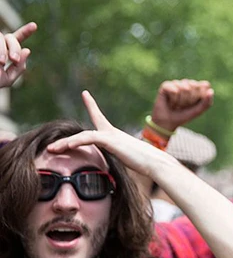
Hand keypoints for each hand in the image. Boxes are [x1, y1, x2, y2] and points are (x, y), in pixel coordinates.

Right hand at [0, 22, 37, 88]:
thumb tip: (27, 50)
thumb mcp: (7, 79)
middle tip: (14, 60)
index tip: (34, 25)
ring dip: (2, 49)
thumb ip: (19, 68)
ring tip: (1, 62)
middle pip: (11, 37)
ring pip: (0, 36)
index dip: (25, 31)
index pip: (16, 39)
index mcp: (6, 51)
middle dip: (15, 48)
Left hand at [48, 91, 175, 177]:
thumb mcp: (130, 160)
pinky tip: (66, 146)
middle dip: (72, 131)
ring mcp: (111, 135)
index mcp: (116, 137)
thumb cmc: (147, 164)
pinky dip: (76, 142)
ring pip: (82, 136)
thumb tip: (123, 163)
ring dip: (65, 143)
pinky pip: (88, 138)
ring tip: (52, 149)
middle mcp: (113, 133)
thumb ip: (122, 157)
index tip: (85, 94)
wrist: (156, 163)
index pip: (100, 119)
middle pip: (87, 129)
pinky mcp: (110, 140)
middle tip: (60, 133)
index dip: (92, 106)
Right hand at [150, 79, 213, 131]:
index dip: (201, 96)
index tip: (195, 104)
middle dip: (190, 100)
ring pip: (185, 88)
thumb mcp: (198, 111)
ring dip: (181, 102)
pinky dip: (173, 100)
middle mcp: (187, 83)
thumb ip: (206, 102)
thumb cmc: (184, 115)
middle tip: (184, 106)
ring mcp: (176, 83)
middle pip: (195, 86)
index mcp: (197, 87)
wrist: (168, 122)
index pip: (205, 85)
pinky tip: (170, 102)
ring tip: (176, 105)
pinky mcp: (166, 85)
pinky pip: (175, 91)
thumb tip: (211, 91)